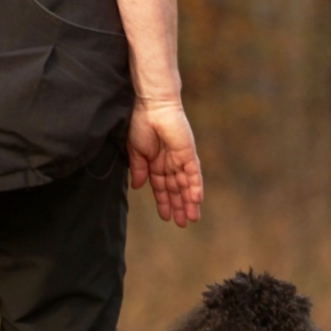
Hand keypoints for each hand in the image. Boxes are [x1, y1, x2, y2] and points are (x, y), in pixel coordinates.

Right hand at [126, 99, 202, 226]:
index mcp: (155, 162)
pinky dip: (195, 187)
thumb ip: (138, 170)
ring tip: (192, 218)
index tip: (166, 217)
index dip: (164, 202)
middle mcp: (170, 163)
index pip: (162, 187)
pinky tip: (196, 201)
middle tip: (183, 223)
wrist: (149, 106)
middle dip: (179, 206)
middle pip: (176, 189)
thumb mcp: (135, 151)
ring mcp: (180, 159)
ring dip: (189, 202)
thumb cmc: (140, 123)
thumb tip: (137, 187)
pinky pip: (194, 174)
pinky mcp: (188, 154)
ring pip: (186, 185)